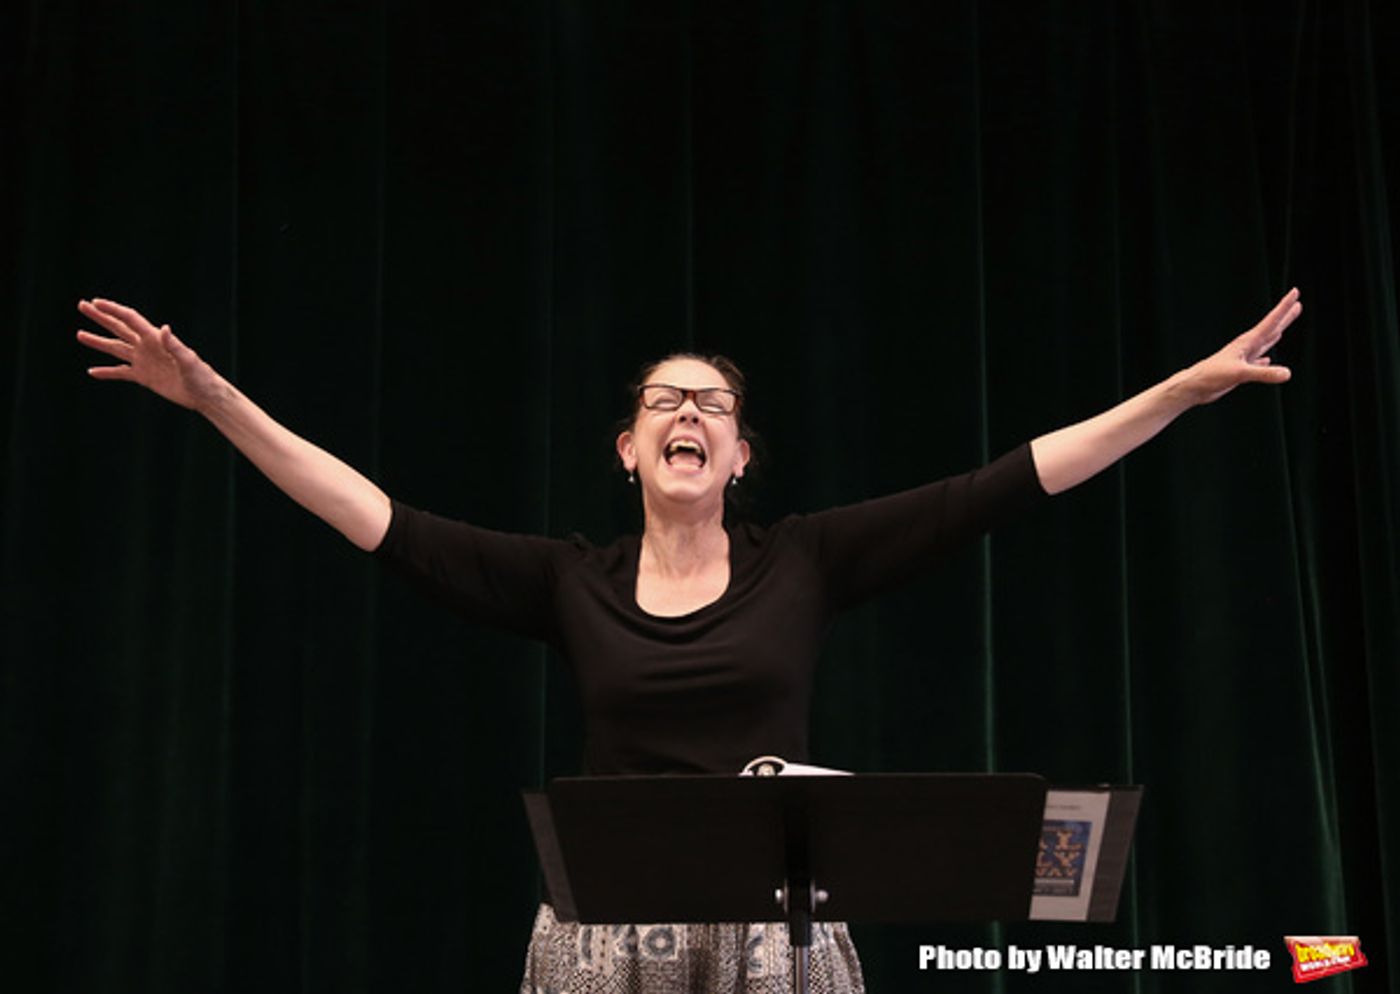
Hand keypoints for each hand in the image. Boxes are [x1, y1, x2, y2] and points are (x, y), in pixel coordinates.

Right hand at [76, 298, 225, 411]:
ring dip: (98, 342)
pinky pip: (121, 373)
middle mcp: (147, 347)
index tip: (96, 302)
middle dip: (101, 317)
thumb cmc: (201, 376)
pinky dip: (107, 372)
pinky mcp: (144, 377)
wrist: (205, 395)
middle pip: (119, 328)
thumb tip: (164, 327)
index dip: (113, 310)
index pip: (130, 319)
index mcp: (156, 339)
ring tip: (79, 334)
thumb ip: (174, 344)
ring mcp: (144, 361)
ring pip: (116, 349)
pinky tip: (92, 371)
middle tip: (82, 305)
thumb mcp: (188, 360)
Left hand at [1182, 288, 1301, 405]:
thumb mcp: (1240, 374)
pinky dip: (1264, 361)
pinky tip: (1267, 360)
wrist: (1193, 386)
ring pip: (1264, 344)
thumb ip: (1264, 373)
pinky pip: (1256, 363)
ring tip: (1283, 327)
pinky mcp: (1238, 370)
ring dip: (1276, 334)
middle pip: (1271, 329)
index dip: (1284, 307)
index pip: (1271, 321)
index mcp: (1247, 342)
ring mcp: (1242, 358)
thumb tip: (1287, 373)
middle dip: (1284, 317)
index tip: (1295, 292)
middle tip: (1298, 305)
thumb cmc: (1211, 376)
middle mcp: (1246, 347)